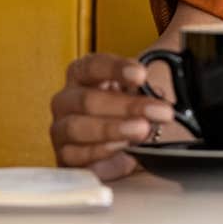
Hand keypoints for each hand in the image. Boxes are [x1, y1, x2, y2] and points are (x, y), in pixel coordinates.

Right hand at [49, 54, 175, 180]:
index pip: (92, 66)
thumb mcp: (136, 92)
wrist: (118, 147)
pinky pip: (77, 157)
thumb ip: (145, 86)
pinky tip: (126, 153)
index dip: (116, 69)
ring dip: (112, 130)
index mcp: (81, 75)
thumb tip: (161, 89)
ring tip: (142, 131)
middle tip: (158, 111)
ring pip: (77, 127)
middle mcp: (66, 100)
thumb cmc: (124, 113)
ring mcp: (61, 130)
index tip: (141, 74)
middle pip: (87, 100)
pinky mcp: (65, 158)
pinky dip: (102, 154)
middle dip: (126, 106)